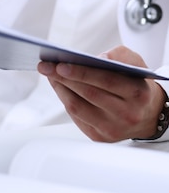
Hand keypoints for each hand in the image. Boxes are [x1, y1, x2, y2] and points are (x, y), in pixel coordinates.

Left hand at [37, 45, 165, 141]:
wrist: (146, 114)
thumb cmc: (135, 85)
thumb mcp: (136, 64)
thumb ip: (120, 55)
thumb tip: (98, 58)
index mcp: (138, 94)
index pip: (106, 80)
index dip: (81, 72)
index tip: (60, 64)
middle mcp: (127, 114)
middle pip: (89, 94)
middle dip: (63, 78)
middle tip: (46, 67)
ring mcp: (113, 129)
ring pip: (78, 108)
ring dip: (60, 89)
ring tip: (50, 75)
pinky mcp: (99, 137)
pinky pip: (76, 118)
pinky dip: (65, 100)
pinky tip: (59, 88)